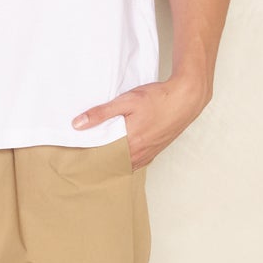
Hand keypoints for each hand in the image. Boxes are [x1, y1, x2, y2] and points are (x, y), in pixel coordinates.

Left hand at [70, 75, 209, 169]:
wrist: (186, 98)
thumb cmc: (158, 98)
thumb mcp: (126, 101)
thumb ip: (101, 113)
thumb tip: (78, 124)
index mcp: (131, 143)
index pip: (103, 159)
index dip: (89, 159)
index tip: (76, 157)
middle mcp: (140, 153)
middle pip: (113, 164)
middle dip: (99, 162)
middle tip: (83, 158)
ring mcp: (149, 153)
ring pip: (125, 164)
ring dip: (113, 161)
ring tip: (99, 156)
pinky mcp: (156, 150)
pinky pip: (136, 162)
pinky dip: (126, 160)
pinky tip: (120, 153)